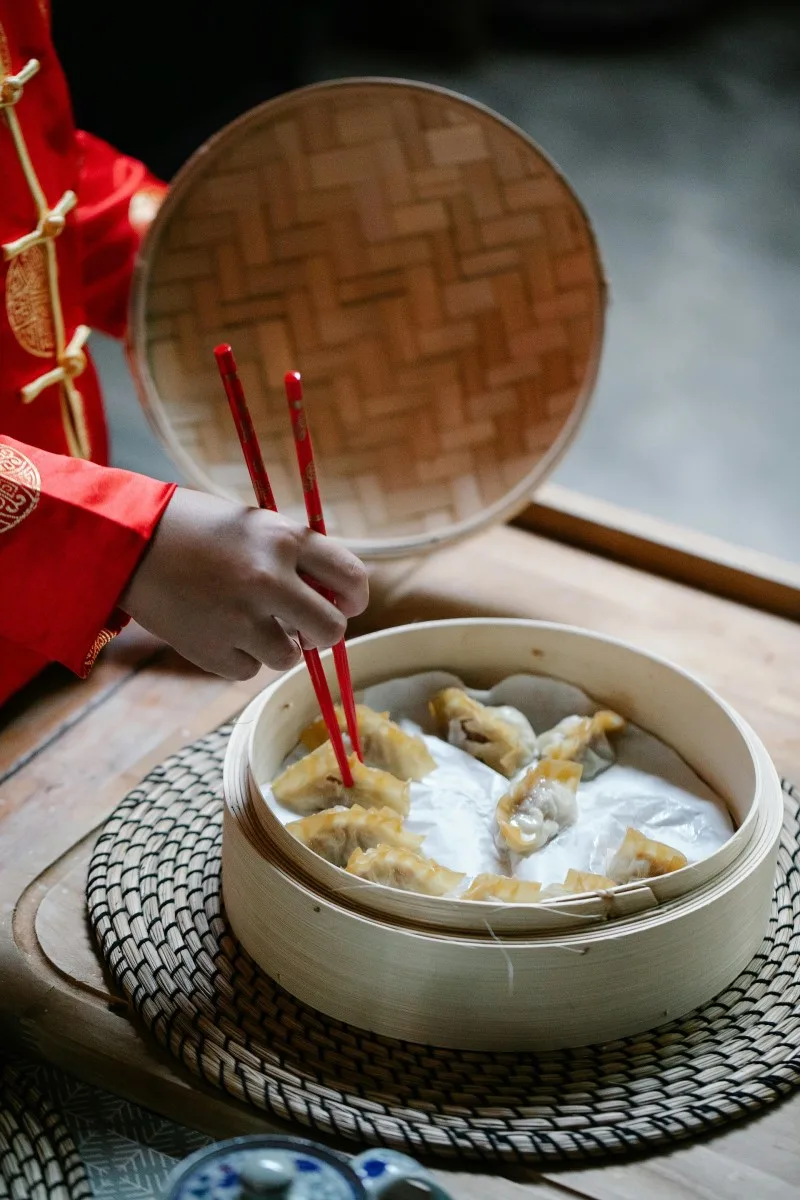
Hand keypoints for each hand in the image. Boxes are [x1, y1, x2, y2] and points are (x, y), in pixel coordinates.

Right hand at [119, 488, 367, 678]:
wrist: (128, 543)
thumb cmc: (199, 530)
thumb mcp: (256, 527)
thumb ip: (298, 559)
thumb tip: (335, 601)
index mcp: (286, 539)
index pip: (353, 579)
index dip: (354, 598)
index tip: (345, 604)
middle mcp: (269, 579)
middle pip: (331, 629)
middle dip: (321, 632)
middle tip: (302, 627)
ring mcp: (241, 619)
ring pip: (288, 656)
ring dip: (274, 644)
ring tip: (242, 619)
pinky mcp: (213, 650)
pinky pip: (248, 670)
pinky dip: (237, 656)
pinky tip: (214, 627)